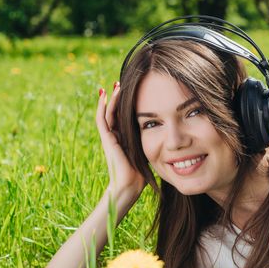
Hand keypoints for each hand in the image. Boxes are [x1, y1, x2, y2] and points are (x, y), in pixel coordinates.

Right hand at [96, 82, 145, 201]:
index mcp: (123, 139)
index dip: (125, 105)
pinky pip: (101, 119)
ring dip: (111, 98)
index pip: (122, 117)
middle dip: (117, 97)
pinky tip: (104, 95)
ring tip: (115, 85)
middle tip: (120, 83)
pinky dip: (101, 106)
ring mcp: (109, 137)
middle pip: (114, 112)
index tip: (131, 91)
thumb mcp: (148, 151)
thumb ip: (151, 141)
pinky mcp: (106, 139)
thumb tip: (167, 133)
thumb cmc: (141, 173)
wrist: (130, 184)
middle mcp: (115, 136)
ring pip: (108, 113)